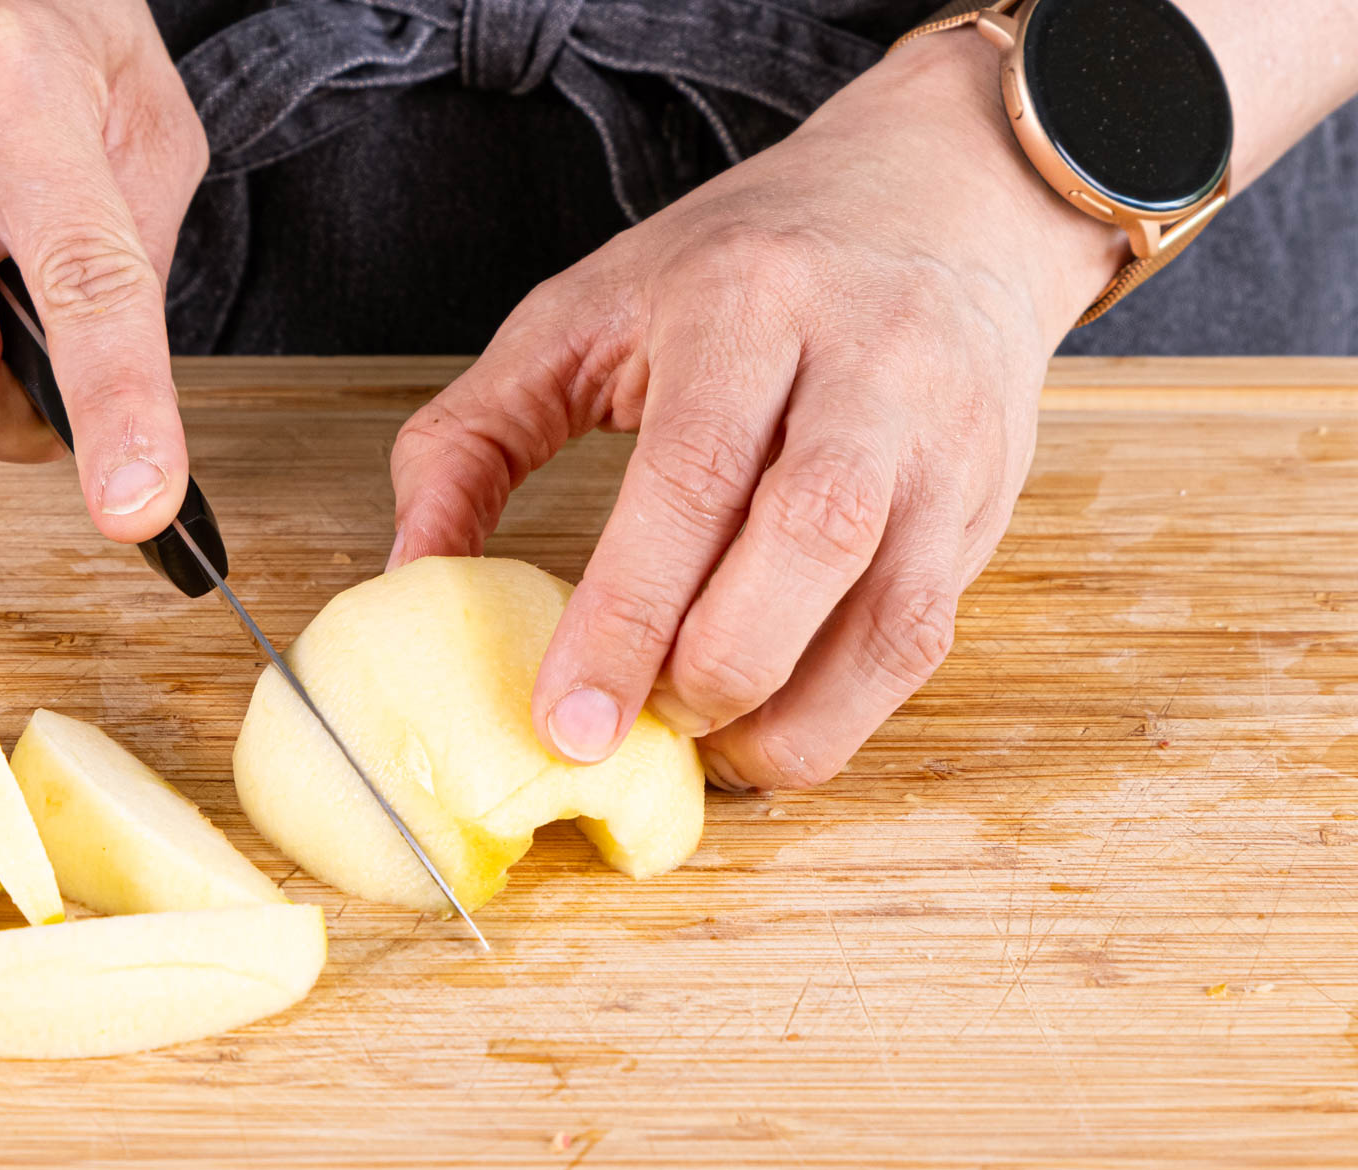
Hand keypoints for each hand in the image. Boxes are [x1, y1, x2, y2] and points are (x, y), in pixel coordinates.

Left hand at [389, 35, 1123, 789]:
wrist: (941, 199)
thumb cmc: (741, 264)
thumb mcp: (583, 311)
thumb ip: (474, 435)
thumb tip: (410, 573)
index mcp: (746, 304)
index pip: (690, 477)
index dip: (625, 616)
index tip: (565, 721)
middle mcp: (866, 367)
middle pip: (807, 542)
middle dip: (710, 673)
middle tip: (632, 730)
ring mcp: (945, 441)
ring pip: (891, 613)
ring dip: (789, 719)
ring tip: (701, 745)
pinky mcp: (984, 506)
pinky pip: (925, 639)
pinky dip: (843, 711)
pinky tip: (769, 724)